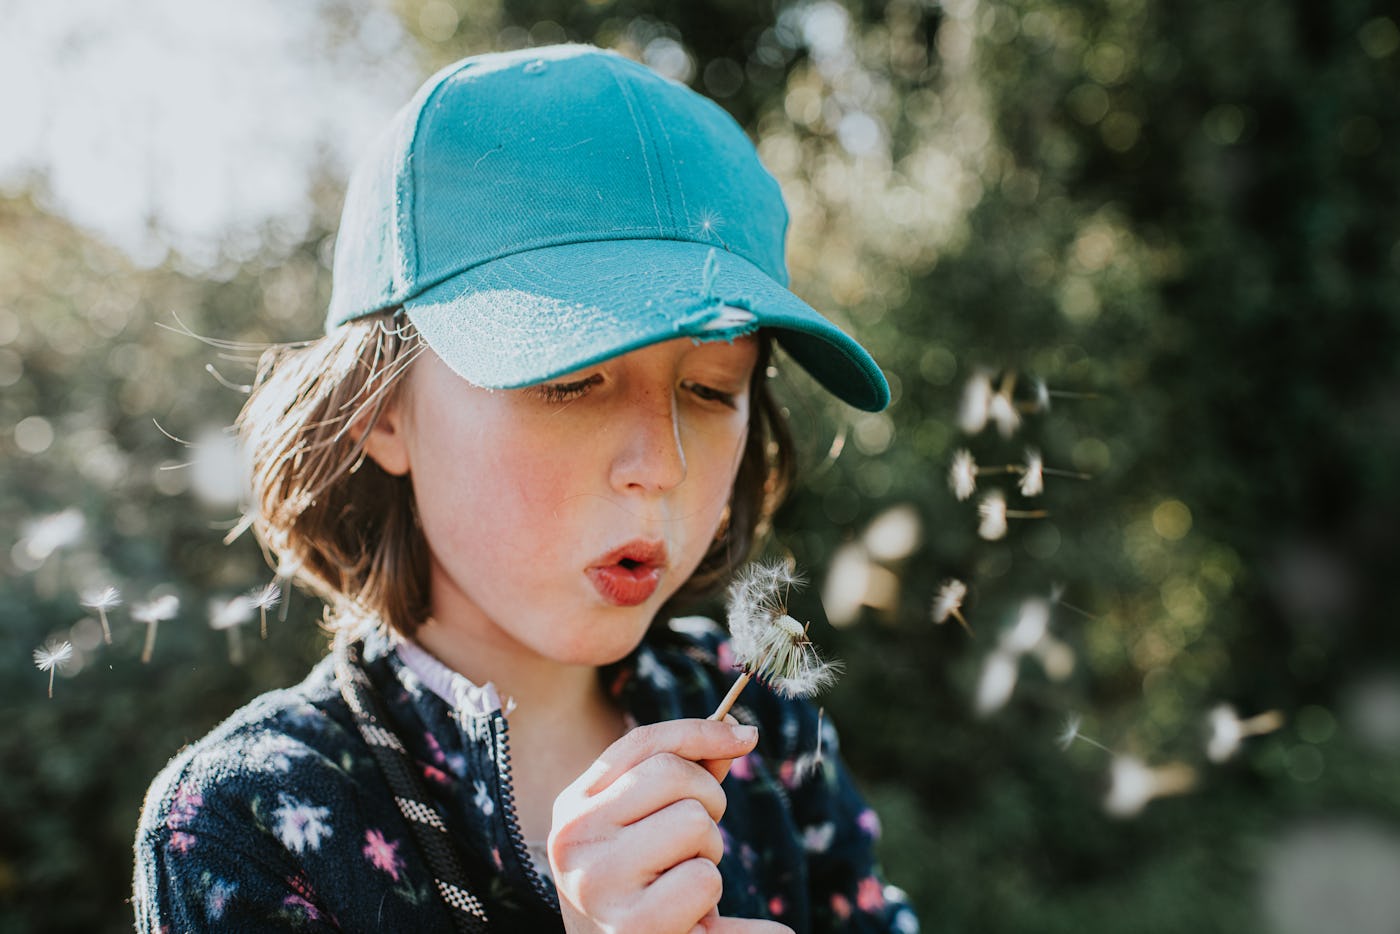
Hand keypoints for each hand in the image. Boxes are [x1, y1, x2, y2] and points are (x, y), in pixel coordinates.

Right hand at [549, 718, 788, 933]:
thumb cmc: (642, 896)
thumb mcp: (649, 832)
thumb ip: (684, 782)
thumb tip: (736, 732)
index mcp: (573, 808)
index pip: (640, 744)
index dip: (699, 732)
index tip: (746, 735)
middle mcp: (573, 838)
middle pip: (673, 773)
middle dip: (708, 802)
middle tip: (695, 847)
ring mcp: (597, 880)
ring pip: (694, 821)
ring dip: (707, 854)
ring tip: (681, 885)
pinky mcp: (632, 924)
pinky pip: (704, 878)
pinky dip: (709, 898)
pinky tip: (685, 919)